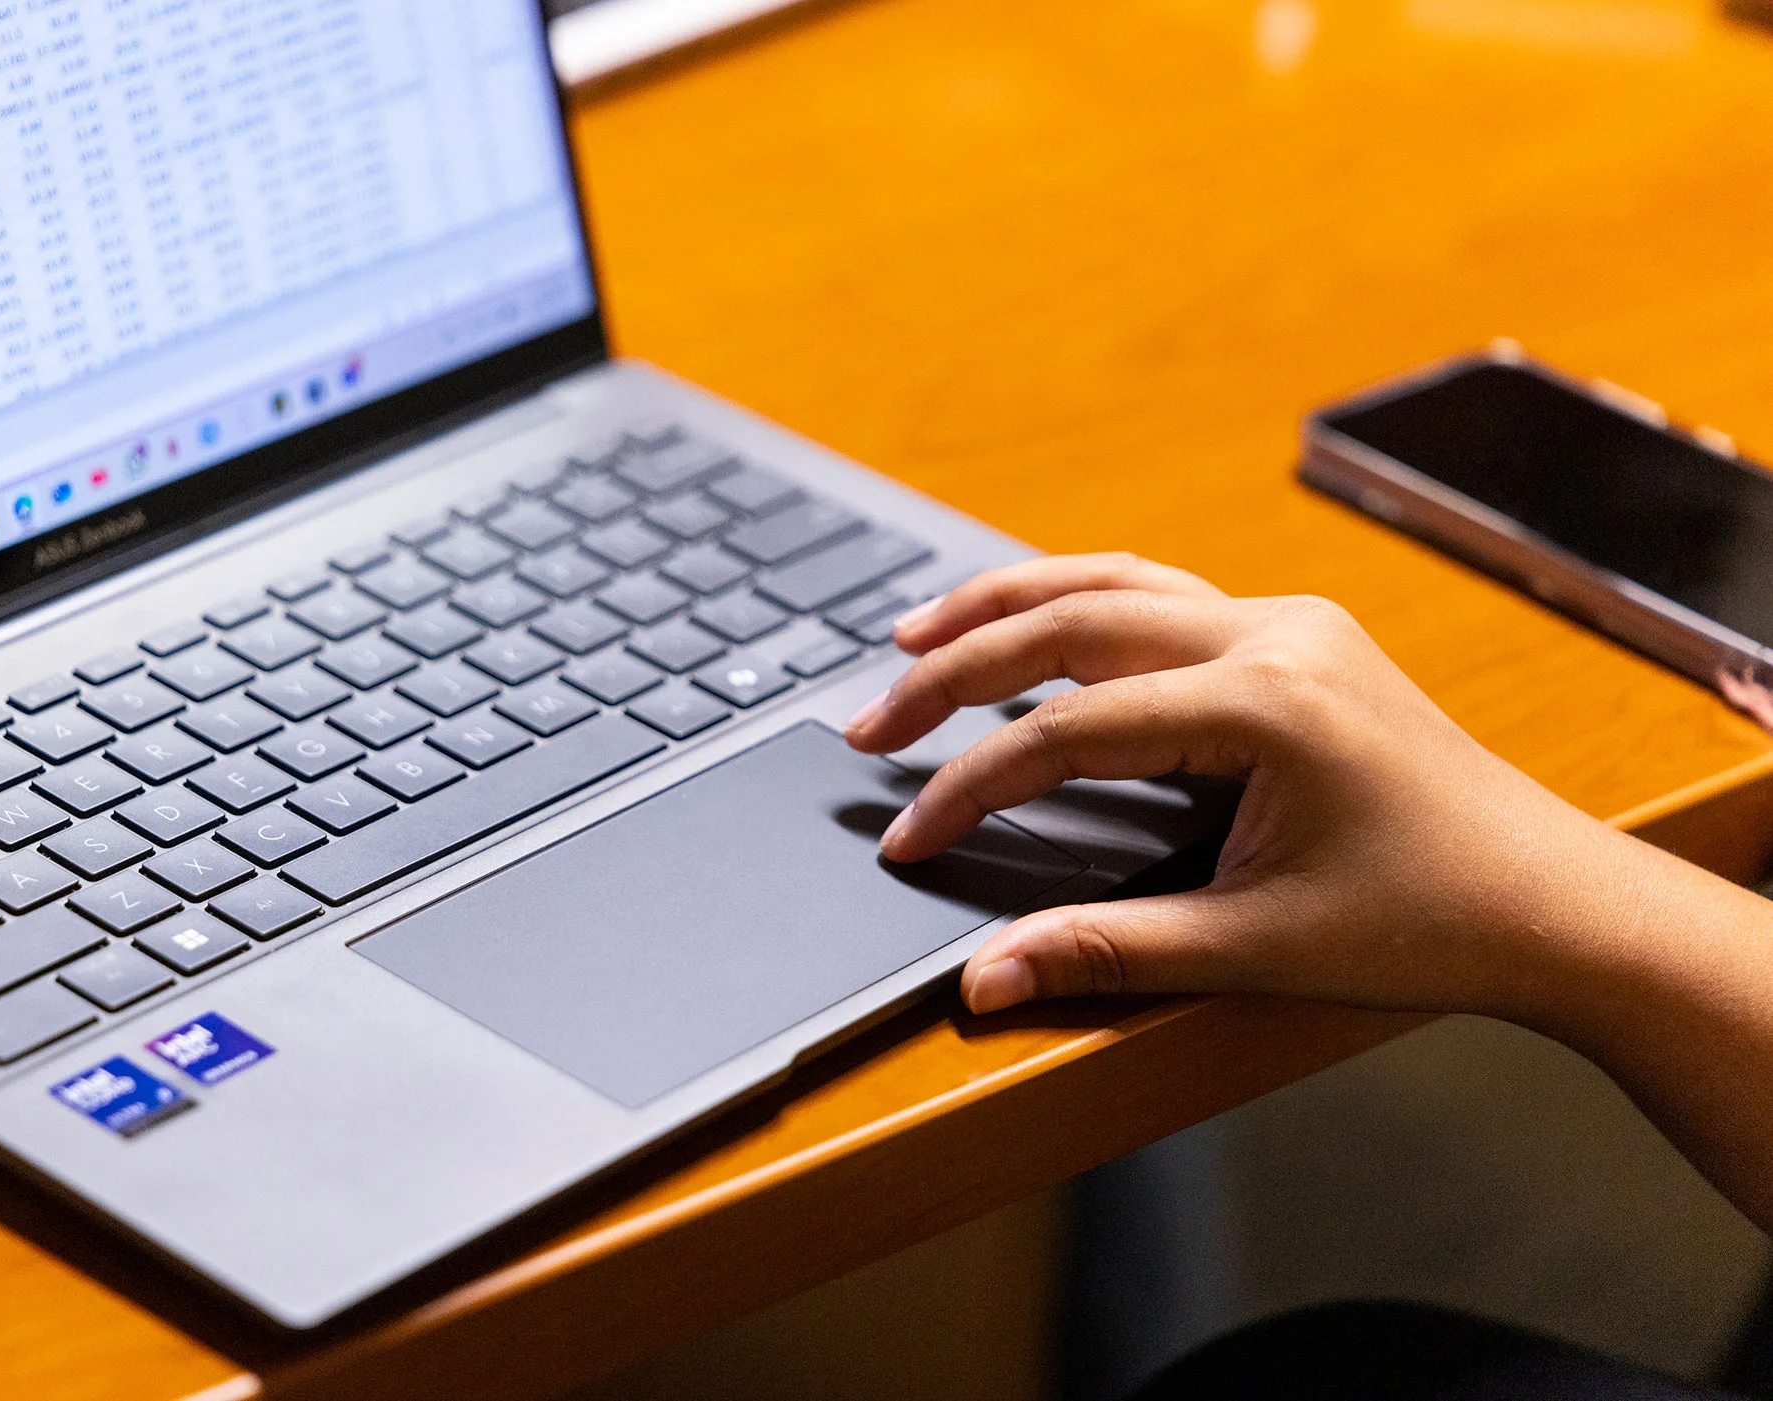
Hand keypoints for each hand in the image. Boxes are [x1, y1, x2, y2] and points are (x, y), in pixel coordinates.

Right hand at [842, 554, 1648, 1030]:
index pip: (1070, 729)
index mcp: (1265, 704)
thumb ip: (1104, 951)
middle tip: (870, 724)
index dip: (971, 786)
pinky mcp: (1296, 638)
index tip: (905, 836)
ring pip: (1113, 582)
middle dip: (957, 669)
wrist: (1551, 901)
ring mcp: (1289, 625)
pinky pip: (1159, 596)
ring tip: (912, 635)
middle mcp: (1274, 635)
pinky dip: (1076, 607)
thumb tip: (981, 980)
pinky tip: (1028, 627)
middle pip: (1072, 622)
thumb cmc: (1426, 922)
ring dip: (1007, 606)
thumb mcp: (1252, 948)